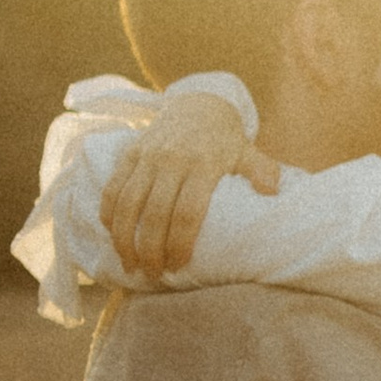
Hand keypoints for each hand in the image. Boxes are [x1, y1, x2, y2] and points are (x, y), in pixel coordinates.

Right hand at [102, 94, 280, 279]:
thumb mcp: (247, 152)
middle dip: (150, 250)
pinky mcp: (130, 153)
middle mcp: (171, 160)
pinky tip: (113, 236)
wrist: (197, 104)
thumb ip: (261, 171)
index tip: (178, 266)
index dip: (180, 244)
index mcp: (202, 164)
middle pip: (154, 215)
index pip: (187, 213)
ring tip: (130, 265)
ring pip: (127, 204)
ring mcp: (147, 156)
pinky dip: (108, 214)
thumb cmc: (225, 141)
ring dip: (124, 239)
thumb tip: (273, 191)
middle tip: (153, 275)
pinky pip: (113, 188)